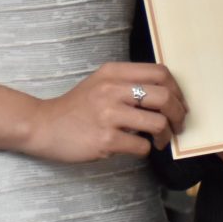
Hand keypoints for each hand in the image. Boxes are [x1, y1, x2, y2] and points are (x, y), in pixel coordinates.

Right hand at [22, 62, 186, 161]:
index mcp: (114, 72)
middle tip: (178, 124)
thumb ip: (128, 82)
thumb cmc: (76, 107)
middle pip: (164, 96)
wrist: (44, 126)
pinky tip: (138, 148)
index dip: (177, 89)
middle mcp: (112, 89)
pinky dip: (146, 149)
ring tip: (160, 140)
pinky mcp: (105, 140)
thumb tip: (166, 94)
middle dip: (178, 113)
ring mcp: (108, 115)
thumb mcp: (100, 82)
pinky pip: (140, 145)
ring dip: (165, 135)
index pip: (160, 72)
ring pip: (157, 122)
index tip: (179, 103)